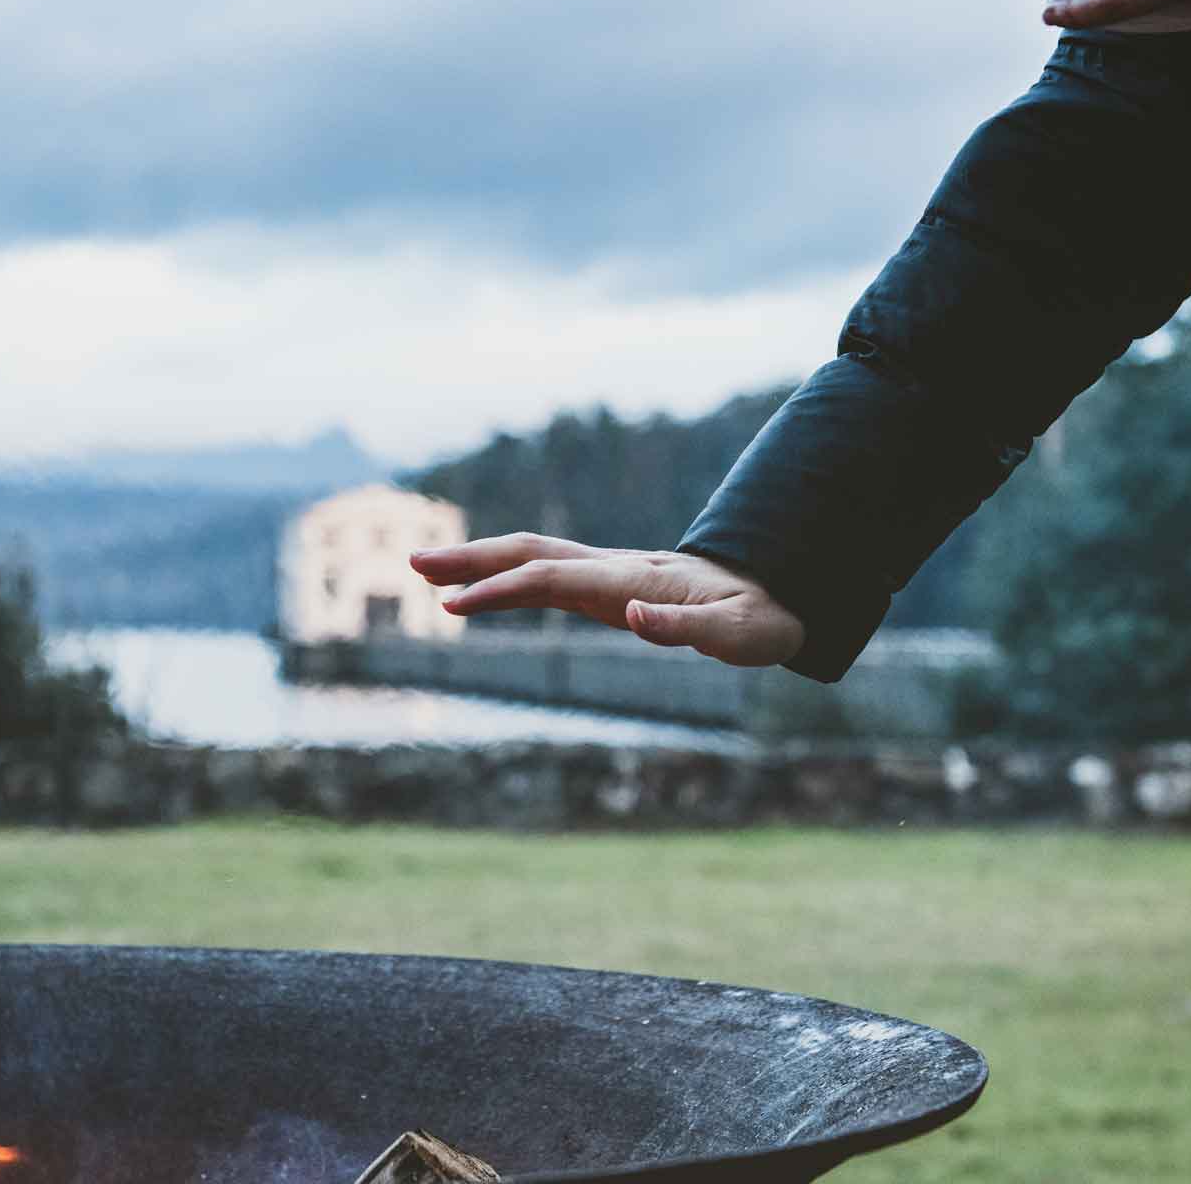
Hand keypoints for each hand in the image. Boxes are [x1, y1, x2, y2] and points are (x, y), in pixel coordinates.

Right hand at [409, 533, 805, 666]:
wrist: (778, 597)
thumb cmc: (758, 622)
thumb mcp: (735, 636)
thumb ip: (683, 626)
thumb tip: (629, 615)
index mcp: (630, 579)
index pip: (549, 580)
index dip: (499, 590)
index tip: (452, 607)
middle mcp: (612, 569)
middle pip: (528, 554)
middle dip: (471, 559)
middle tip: (413, 564)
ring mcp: (608, 575)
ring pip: (533, 558)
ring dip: (481, 562)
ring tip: (428, 572)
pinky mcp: (610, 588)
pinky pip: (548, 576)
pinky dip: (507, 579)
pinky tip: (483, 591)